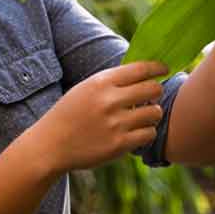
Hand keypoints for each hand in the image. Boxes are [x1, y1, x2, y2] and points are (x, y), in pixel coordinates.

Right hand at [19, 60, 168, 174]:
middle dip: (156, 92)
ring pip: (155, 113)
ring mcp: (115, 124)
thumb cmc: (70, 115)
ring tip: (142, 117)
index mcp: (100, 82)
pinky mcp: (119, 145)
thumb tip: (145, 72)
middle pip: (153, 89)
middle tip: (151, 97)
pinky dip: (146, 132)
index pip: (141, 68)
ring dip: (152, 114)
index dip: (158, 68)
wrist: (50, 145)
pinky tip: (136, 132)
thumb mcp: (85, 89)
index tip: (164, 70)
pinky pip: (149, 134)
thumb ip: (112, 81)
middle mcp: (109, 101)